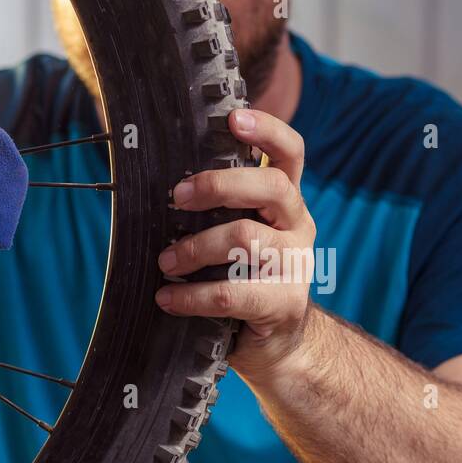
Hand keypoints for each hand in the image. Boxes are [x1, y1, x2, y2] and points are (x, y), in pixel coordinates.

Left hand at [155, 108, 316, 383]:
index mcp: (287, 203)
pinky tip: (168, 299)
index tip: (235, 117)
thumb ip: (220, 211)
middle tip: (177, 196)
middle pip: (271, 187)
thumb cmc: (244, 279)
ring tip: (164, 262)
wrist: (277, 345)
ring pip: (246, 238)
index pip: (290, 154)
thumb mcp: (238, 238)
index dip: (267, 131)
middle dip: (220, 185)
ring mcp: (296, 266)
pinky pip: (233, 293)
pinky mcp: (285, 305)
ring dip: (196, 248)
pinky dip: (192, 296)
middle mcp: (298, 226)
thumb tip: (162, 189)